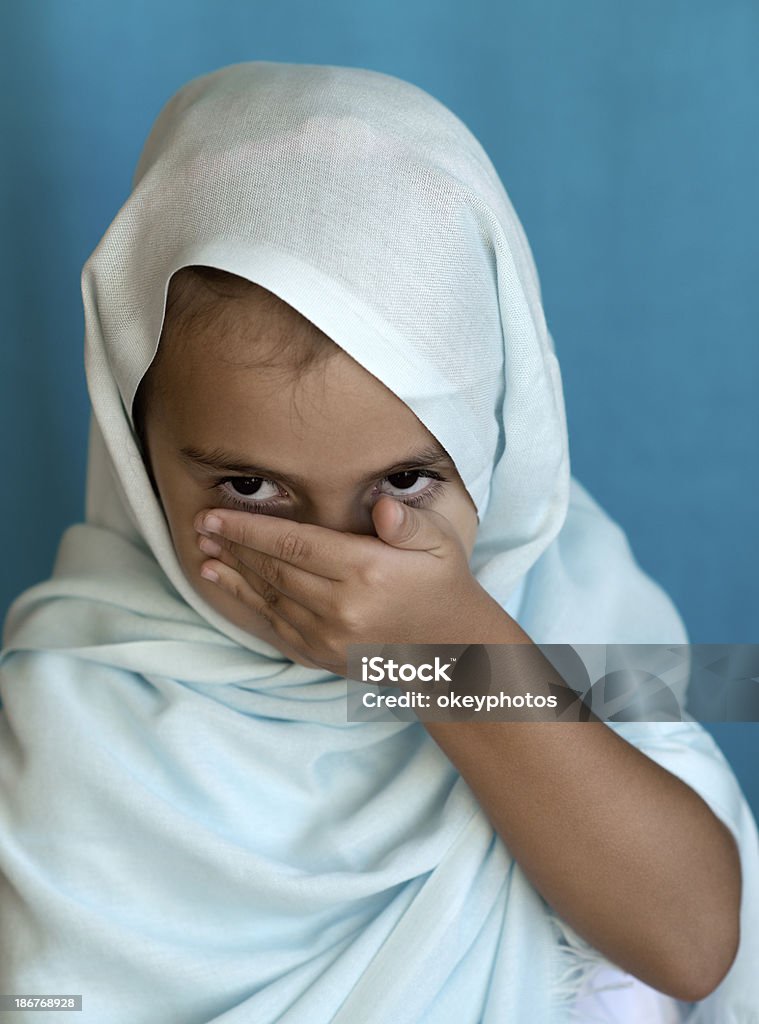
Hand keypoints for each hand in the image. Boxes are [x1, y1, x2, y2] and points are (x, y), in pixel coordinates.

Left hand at [193, 495, 508, 675]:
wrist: (452, 650)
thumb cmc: (442, 583)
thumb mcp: (440, 542)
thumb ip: (408, 522)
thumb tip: (381, 508)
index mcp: (365, 570)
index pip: (293, 543)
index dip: (249, 529)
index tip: (215, 516)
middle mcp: (341, 607)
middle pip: (273, 570)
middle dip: (233, 547)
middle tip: (200, 528)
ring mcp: (329, 637)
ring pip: (268, 599)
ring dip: (233, 576)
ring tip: (205, 555)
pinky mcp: (323, 656)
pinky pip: (276, 626)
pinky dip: (248, 605)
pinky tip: (230, 586)